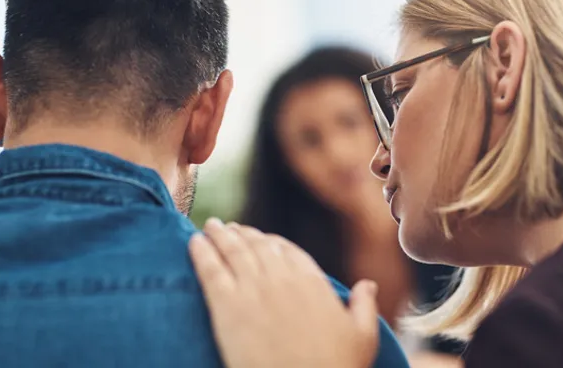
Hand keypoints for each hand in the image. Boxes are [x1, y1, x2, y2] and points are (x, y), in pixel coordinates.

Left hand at [189, 219, 380, 367]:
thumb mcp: (363, 335)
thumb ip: (363, 305)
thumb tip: (368, 284)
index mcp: (311, 281)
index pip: (286, 249)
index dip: (270, 241)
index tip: (260, 238)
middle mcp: (280, 278)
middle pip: (256, 245)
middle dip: (242, 234)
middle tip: (229, 228)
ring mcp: (252, 290)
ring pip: (232, 251)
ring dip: (219, 235)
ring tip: (210, 226)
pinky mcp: (226, 308)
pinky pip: (210, 270)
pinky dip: (201, 253)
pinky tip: (193, 242)